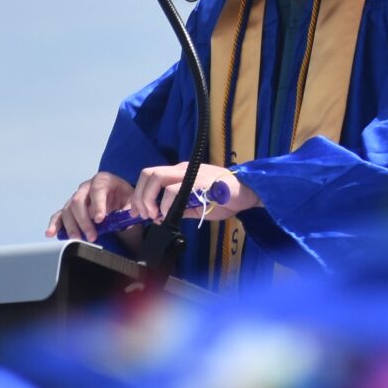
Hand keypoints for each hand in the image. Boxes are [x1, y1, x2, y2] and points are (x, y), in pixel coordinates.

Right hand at [46, 171, 136, 240]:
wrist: (120, 196)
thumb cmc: (125, 197)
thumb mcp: (132, 200)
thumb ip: (129, 208)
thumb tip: (127, 218)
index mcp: (102, 180)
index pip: (97, 190)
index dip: (98, 205)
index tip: (100, 219)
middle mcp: (86, 187)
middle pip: (78, 201)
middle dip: (84, 220)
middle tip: (92, 236)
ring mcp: (76, 197)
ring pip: (68, 209)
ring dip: (71, 226)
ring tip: (77, 239)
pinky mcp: (70, 208)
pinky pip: (59, 215)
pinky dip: (54, 224)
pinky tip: (51, 233)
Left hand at [132, 163, 259, 221]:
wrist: (248, 192)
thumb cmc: (225, 198)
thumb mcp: (197, 204)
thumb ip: (179, 208)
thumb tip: (161, 217)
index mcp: (180, 173)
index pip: (151, 177)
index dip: (140, 194)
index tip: (138, 212)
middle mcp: (182, 169)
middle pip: (149, 174)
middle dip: (140, 196)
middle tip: (143, 214)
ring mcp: (190, 173)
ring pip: (157, 177)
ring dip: (149, 199)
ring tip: (154, 215)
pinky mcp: (198, 182)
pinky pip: (174, 190)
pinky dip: (165, 204)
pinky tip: (168, 215)